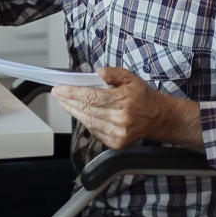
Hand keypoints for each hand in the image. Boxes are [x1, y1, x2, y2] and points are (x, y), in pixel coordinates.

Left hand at [51, 67, 202, 149]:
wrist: (158, 117)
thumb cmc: (142, 96)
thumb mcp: (130, 77)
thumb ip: (113, 73)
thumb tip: (97, 73)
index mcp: (123, 100)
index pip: (91, 97)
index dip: (72, 93)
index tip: (59, 89)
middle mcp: (120, 118)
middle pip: (86, 110)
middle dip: (68, 101)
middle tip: (57, 94)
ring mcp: (118, 133)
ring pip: (87, 122)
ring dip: (73, 111)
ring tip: (64, 102)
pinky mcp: (116, 142)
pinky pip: (94, 131)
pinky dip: (85, 121)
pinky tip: (79, 113)